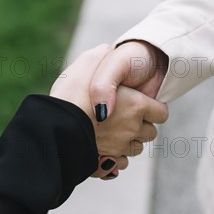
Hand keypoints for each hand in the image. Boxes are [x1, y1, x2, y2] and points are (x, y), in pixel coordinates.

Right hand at [50, 44, 167, 178]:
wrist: (52, 124)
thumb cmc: (71, 91)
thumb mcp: (89, 62)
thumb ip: (103, 56)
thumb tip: (108, 50)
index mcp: (136, 105)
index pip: (161, 113)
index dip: (152, 108)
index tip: (140, 104)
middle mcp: (132, 128)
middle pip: (149, 132)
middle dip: (140, 125)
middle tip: (123, 115)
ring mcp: (120, 147)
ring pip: (135, 148)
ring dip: (128, 141)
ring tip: (112, 131)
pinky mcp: (106, 162)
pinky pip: (120, 163)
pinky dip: (116, 157)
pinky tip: (105, 147)